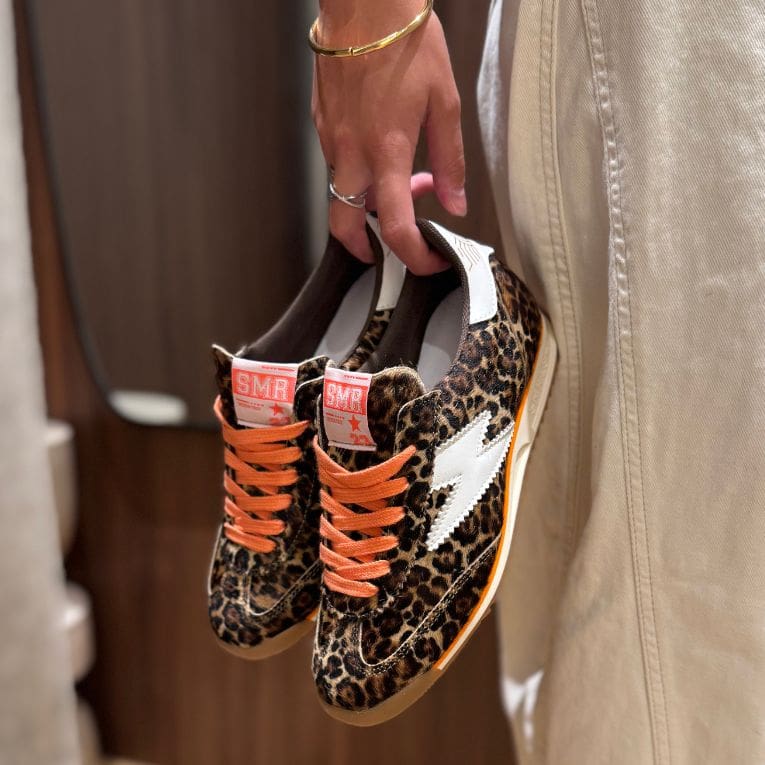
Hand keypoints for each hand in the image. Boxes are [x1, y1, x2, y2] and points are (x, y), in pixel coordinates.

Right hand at [312, 2, 464, 273]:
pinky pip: (337, 162)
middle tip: (388, 246)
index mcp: (388, 153)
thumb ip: (450, 161)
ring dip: (370, 200)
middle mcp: (352, 153)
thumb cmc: (406, 43)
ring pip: (342, 193)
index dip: (414, 256)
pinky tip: (382, 147)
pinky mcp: (321, 122)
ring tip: (405, 174)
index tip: (427, 261)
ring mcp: (331, 139)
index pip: (396, 227)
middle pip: (345, 226)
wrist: (365, 3)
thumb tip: (455, 202)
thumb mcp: (445, 103)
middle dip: (365, 247)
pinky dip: (359, 170)